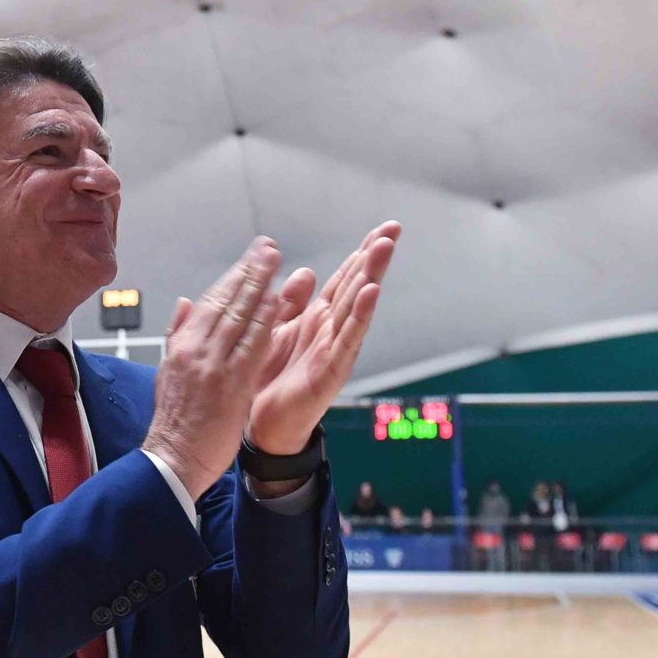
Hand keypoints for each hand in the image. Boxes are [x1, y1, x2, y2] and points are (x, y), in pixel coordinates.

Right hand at [143, 238, 283, 499]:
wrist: (171, 459)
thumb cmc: (175, 423)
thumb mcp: (168, 371)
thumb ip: (178, 333)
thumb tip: (184, 303)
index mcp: (182, 346)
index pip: (211, 301)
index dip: (233, 276)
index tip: (251, 256)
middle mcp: (196, 350)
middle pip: (226, 302)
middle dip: (249, 271)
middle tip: (268, 246)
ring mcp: (213, 366)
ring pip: (239, 317)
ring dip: (259, 286)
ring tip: (275, 262)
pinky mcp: (230, 386)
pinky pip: (251, 347)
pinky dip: (264, 323)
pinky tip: (277, 303)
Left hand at [246, 220, 400, 454]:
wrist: (265, 429)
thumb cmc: (273, 383)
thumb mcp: (278, 332)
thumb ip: (292, 303)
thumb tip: (305, 270)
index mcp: (319, 319)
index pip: (346, 278)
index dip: (362, 253)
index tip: (383, 228)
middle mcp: (332, 331)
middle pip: (357, 286)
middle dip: (374, 257)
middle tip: (393, 229)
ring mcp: (335, 350)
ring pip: (356, 307)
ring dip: (371, 276)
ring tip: (384, 248)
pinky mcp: (331, 371)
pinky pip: (347, 340)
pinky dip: (359, 316)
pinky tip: (370, 294)